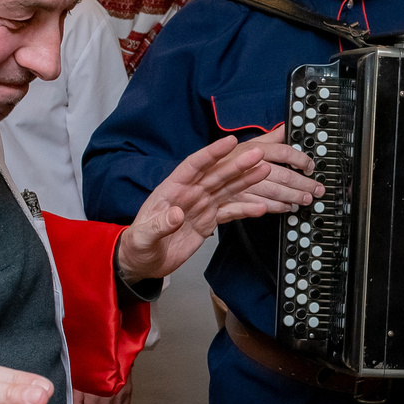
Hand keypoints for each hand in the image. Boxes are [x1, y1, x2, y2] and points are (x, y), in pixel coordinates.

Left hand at [116, 128, 319, 283]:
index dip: (212, 153)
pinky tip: (262, 207)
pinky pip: (230, 212)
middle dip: (237, 164)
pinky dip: (246, 209)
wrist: (144, 262)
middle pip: (216, 175)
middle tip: (258, 154)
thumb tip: (176, 214)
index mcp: (171, 189)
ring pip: (227, 189)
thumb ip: (159, 225)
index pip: (193, 166)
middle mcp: (189, 193)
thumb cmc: (138, 245)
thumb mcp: (143, 237)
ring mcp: (201, 206)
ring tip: (265, 170)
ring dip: (246, 180)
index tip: (230, 142)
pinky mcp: (208, 221)